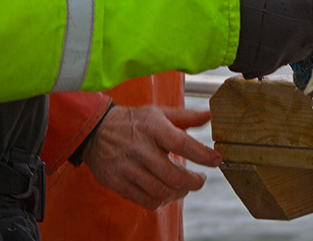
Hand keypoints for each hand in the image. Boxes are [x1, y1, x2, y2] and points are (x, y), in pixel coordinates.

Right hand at [81, 104, 221, 210]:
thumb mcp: (158, 112)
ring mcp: (127, 167)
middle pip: (173, 175)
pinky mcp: (118, 182)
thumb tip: (211, 115)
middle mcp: (139, 147)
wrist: (95, 130)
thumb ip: (186, 116)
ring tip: (184, 186)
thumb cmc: (133, 121)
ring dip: (179, 193)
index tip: (217, 159)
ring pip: (160, 190)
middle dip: (194, 182)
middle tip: (200, 180)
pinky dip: (161, 201)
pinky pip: (145, 200)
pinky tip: (167, 193)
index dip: (203, 154)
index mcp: (152, 127)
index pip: (182, 143)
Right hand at [229, 0, 312, 77]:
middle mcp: (300, 32)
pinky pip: (284, 55)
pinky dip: (282, 43)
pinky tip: (263, 27)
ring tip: (280, 11)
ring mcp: (282, 52)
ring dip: (305, 30)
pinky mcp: (263, 66)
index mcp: (308, 2)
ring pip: (308, 45)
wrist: (195, 0)